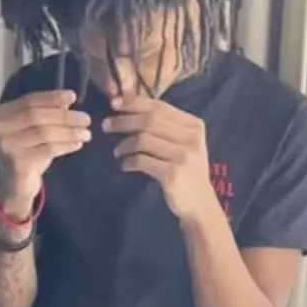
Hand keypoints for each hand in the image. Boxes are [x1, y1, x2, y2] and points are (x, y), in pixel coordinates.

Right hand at [0, 90, 90, 215]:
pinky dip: (66, 146)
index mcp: (0, 115)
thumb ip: (46, 114)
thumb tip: (68, 100)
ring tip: (86, 133)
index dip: (52, 98)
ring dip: (69, 132)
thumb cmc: (26, 154)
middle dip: (65, 116)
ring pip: (44, 133)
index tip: (73, 96)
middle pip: (37, 116)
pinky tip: (78, 145)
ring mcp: (6, 146)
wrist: (15, 186)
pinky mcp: (17, 162)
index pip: (29, 101)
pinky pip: (48, 149)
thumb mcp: (34, 131)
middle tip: (86, 119)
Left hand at [103, 96, 216, 223]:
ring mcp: (182, 156)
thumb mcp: (184, 144)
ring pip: (143, 140)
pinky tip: (125, 165)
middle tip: (106, 125)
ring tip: (117, 151)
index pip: (159, 107)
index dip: (134, 103)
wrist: (200, 203)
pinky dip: (129, 161)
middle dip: (123, 121)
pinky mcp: (172, 174)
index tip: (114, 103)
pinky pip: (142, 160)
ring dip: (124, 144)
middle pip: (149, 121)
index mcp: (193, 126)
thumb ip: (165, 126)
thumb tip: (129, 107)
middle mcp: (190, 138)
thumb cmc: (187, 170)